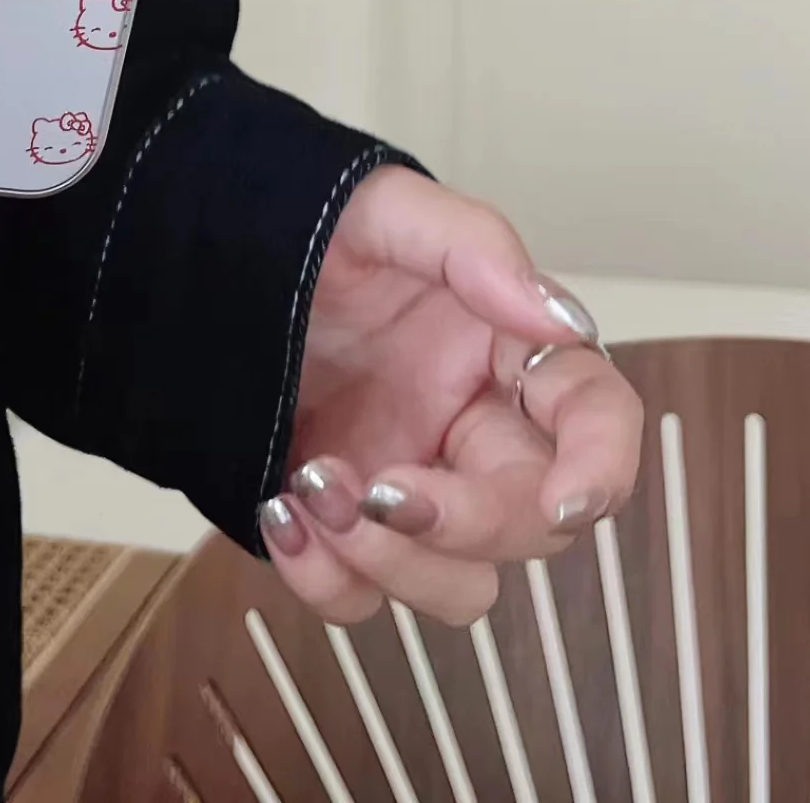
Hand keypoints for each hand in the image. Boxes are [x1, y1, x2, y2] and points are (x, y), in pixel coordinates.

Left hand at [259, 167, 641, 626]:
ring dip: (394, 563)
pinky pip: (363, 598)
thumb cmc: (309, 230)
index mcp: (501, 351)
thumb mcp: (384, 210)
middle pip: (532, 523)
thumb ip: (474, 247)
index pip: (595, 414)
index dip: (603, 463)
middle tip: (380, 489)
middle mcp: (470, 431)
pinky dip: (324, 578)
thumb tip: (556, 318)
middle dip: (466, 523)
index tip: (566, 498)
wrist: (206, 262)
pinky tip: (278, 512)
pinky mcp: (346, 530)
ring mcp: (412, 488)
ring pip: (461, 586)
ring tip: (309, 488)